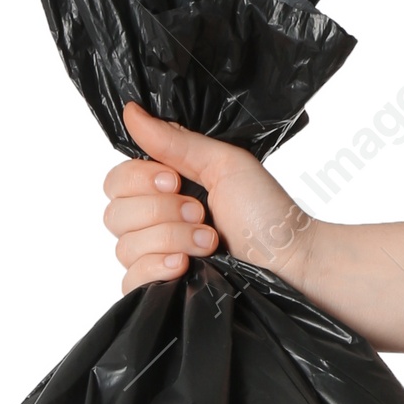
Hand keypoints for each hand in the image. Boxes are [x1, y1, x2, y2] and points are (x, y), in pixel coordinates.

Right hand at [103, 102, 319, 292]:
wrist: (288, 261)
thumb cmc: (265, 213)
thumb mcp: (224, 164)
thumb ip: (175, 141)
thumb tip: (130, 111)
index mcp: (164, 190)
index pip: (116, 182)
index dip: (140, 179)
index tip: (176, 181)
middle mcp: (154, 224)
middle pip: (115, 214)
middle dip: (161, 211)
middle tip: (201, 213)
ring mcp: (155, 260)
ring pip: (124, 247)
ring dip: (172, 239)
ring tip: (209, 241)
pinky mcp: (160, 292)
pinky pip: (130, 280)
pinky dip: (156, 268)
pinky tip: (185, 266)